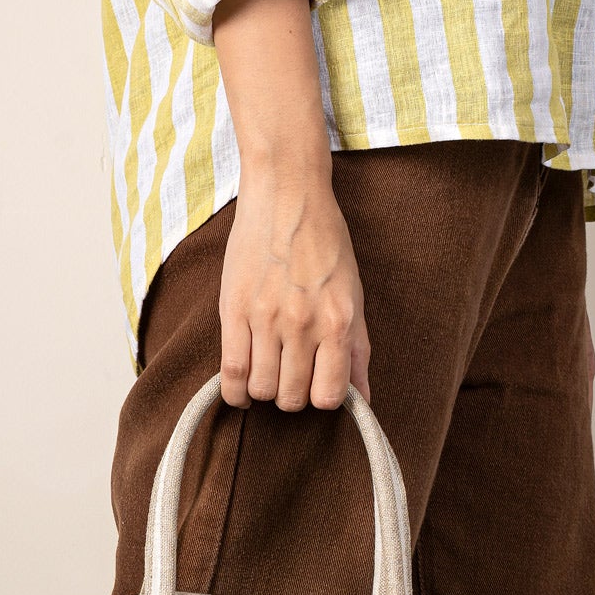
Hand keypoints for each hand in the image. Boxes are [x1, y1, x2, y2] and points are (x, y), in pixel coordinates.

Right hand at [219, 160, 370, 411]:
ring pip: (262, 389)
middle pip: (292, 397)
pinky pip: (231, 372)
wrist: (287, 194)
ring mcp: (266, 318)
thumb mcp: (353, 295)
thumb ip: (358, 351)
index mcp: (338, 322)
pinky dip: (235, 392)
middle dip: (291, 395)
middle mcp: (303, 324)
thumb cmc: (324, 243)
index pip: (328, 396)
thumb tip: (364, 400)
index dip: (321, 399)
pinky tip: (241, 389)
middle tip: (289, 375)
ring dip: (264, 391)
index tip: (315, 386)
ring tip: (267, 373)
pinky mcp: (233, 310)